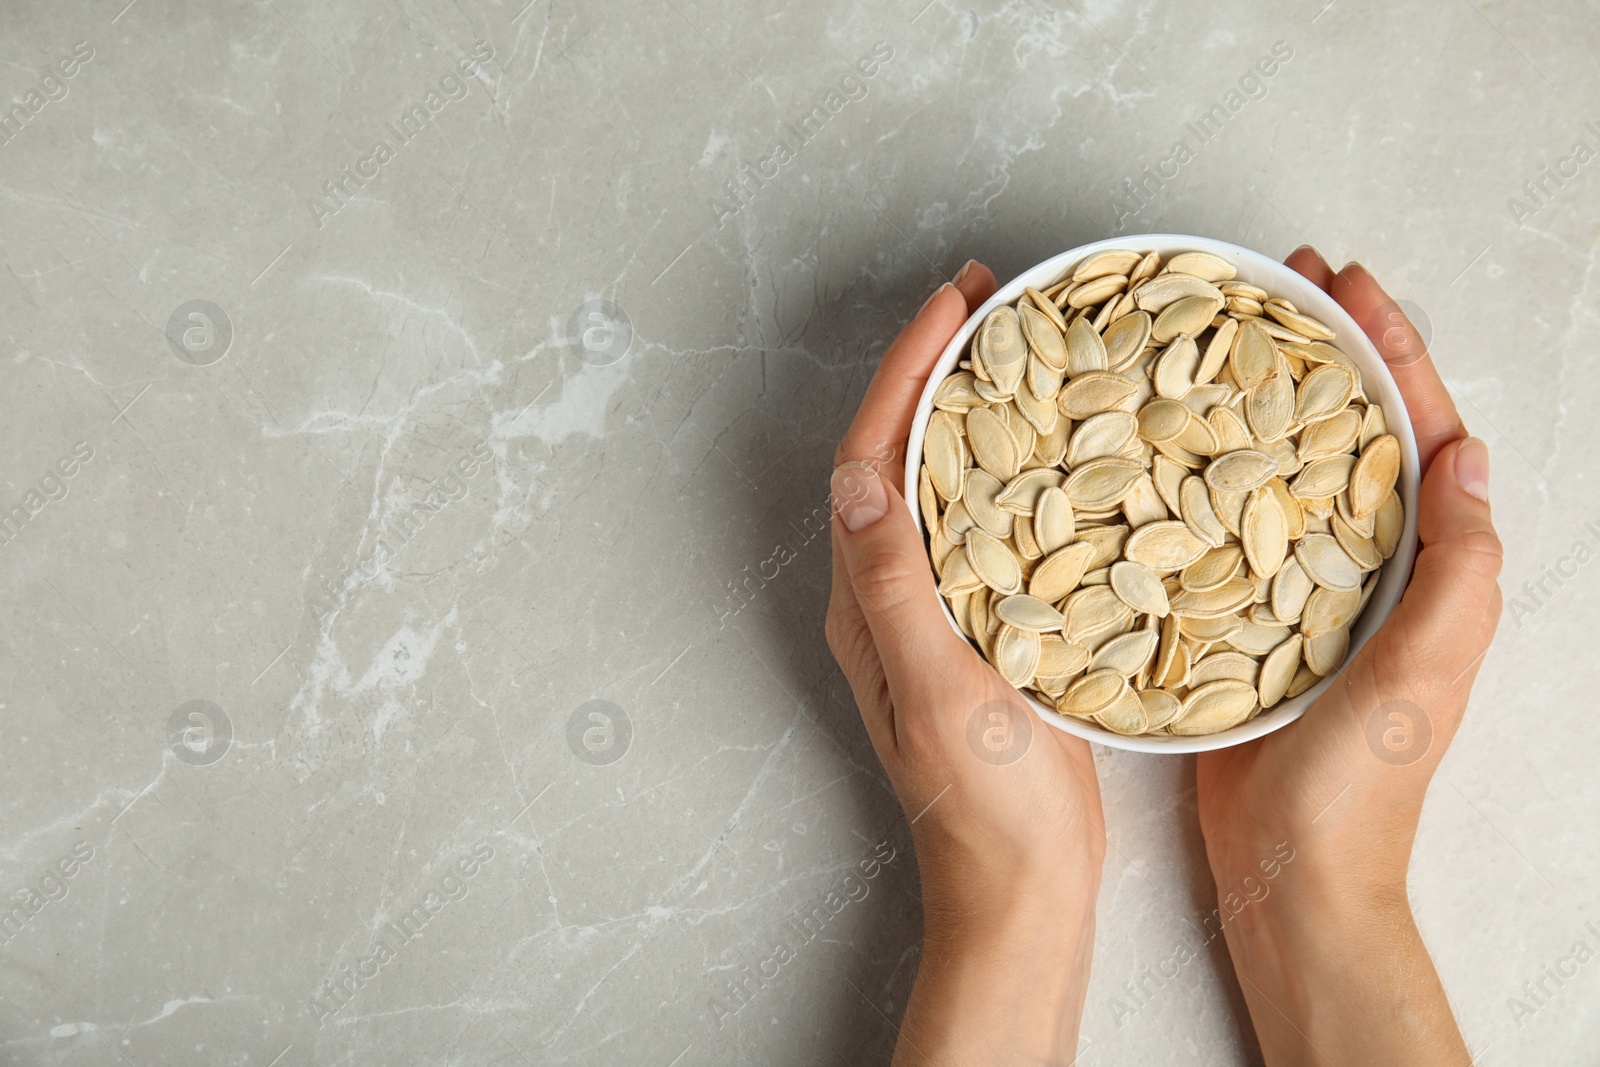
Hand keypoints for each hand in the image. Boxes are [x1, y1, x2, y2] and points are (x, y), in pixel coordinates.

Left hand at [826, 263, 1104, 1065]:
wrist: (1022, 886)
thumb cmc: (981, 804)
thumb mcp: (937, 689)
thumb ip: (897, 587)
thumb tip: (856, 479)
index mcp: (868, 600)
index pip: (870, 459)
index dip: (902, 373)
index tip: (951, 306)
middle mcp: (891, 594)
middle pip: (900, 453)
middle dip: (933, 368)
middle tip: (988, 299)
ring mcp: (940, 609)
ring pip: (945, 480)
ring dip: (971, 406)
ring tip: (1022, 345)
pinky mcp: (988, 628)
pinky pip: (989, 521)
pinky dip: (1014, 466)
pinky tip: (1063, 445)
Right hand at [1196, 248, 1501, 1065]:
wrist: (1293, 870)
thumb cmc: (1364, 784)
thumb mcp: (1427, 672)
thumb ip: (1457, 570)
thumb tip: (1467, 452)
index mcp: (1426, 567)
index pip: (1417, 432)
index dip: (1389, 351)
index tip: (1345, 284)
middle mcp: (1369, 565)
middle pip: (1351, 431)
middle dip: (1325, 351)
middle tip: (1281, 284)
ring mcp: (1303, 587)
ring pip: (1287, 468)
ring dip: (1263, 399)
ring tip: (1221, 338)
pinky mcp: (1244, 616)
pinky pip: (1231, 524)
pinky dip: (1209, 473)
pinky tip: (1165, 443)